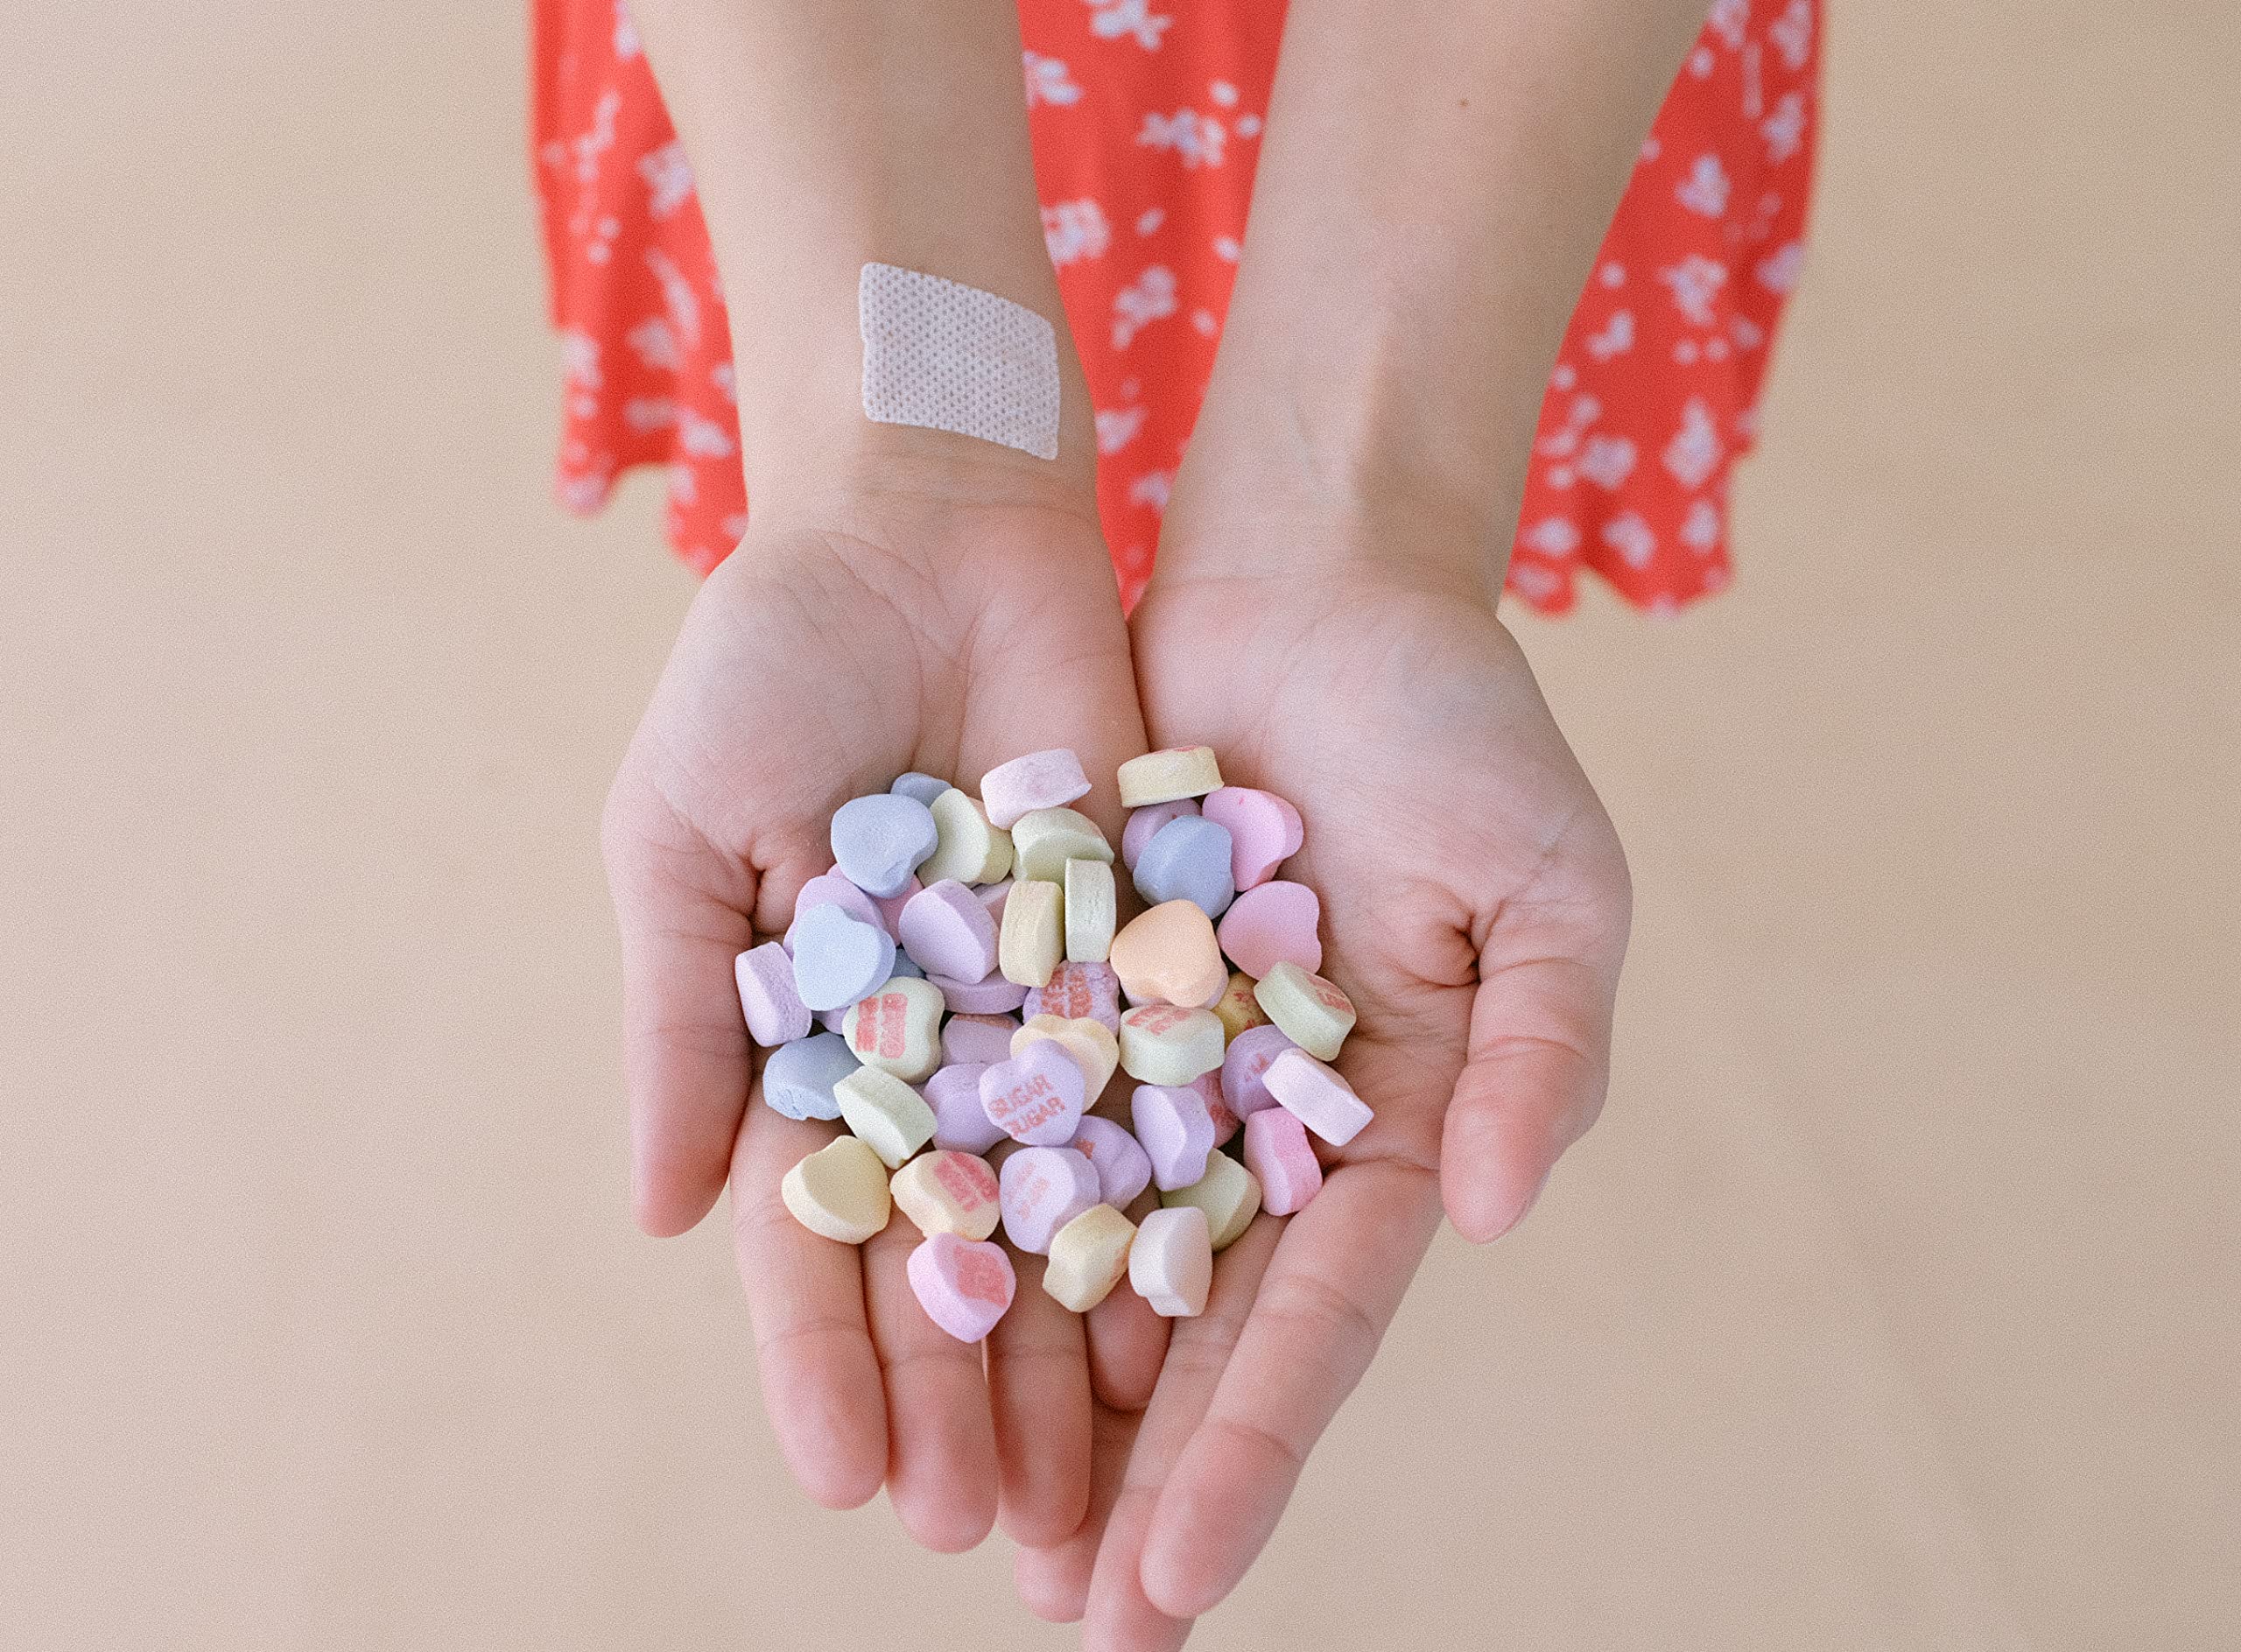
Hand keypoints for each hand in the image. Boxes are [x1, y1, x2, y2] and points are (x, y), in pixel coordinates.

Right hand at [601, 476, 1168, 1554]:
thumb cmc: (769, 662)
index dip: (827, 1358)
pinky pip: (1172, 1099)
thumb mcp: (686, 834)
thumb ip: (683, 1017)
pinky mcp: (1151, 952)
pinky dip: (1182, 1209)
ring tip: (1095, 1490)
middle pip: (958, 1253)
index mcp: (814, 1040)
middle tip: (989, 1537)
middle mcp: (938, 1050)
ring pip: (1072, 1211)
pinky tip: (1199, 1327)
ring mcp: (1050, 1011)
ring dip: (1077, 1353)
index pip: (819, 1233)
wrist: (926, 522)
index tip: (848, 1480)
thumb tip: (663, 1218)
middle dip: (967, 1394)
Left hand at [1036, 508, 1631, 1644]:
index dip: (1249, 1451)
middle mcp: (1266, 1124)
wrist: (1314, 580)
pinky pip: (1008, 1116)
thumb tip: (1493, 1216)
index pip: (1314, 1318)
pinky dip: (967, 1217)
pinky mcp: (1069, 989)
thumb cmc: (1456, 721)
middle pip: (1190, 1327)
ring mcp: (1161, 1063)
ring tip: (972, 1529)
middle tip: (1066, 1616)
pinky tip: (912, 1325)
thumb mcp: (1549, 880)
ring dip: (1036, 1391)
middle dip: (1134, 1472)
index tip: (1175, 1580)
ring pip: (1086, 1252)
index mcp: (1394, 1126)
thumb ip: (1546, 1049)